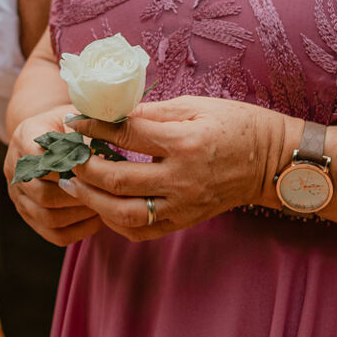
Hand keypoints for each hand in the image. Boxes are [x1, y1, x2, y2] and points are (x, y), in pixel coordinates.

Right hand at [4, 104, 104, 245]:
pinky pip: (53, 234)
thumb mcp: (76, 120)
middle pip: (43, 194)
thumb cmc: (69, 127)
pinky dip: (77, 231)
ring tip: (103, 205)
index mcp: (24, 138)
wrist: (48, 136)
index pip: (41, 160)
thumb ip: (87, 133)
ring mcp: (18, 195)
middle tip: (105, 193)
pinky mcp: (28, 214)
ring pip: (47, 217)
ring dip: (78, 215)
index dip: (69, 168)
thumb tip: (105, 157)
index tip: (97, 168)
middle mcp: (14, 168)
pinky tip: (96, 220)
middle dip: (77, 196)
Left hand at [61, 97, 283, 240]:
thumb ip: (151, 112)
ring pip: (126, 214)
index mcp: (184, 141)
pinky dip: (116, 221)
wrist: (271, 161)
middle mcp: (182, 178)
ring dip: (93, 201)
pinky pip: (143, 230)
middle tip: (65, 157)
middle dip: (84, 169)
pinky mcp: (186, 221)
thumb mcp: (195, 106)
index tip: (72, 121)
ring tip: (73, 186)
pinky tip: (101, 206)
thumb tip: (111, 113)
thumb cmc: (235, 124)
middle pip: (118, 180)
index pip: (126, 135)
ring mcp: (184, 205)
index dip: (94, 127)